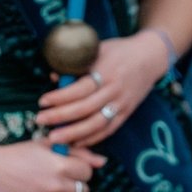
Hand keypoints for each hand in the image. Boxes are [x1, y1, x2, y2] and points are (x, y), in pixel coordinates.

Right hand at [0, 138, 105, 191]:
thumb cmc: (16, 155)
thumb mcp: (46, 145)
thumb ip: (78, 152)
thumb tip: (103, 162)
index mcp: (60, 165)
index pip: (89, 173)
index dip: (81, 172)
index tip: (70, 172)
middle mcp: (56, 185)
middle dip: (76, 189)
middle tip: (63, 186)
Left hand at [37, 30, 170, 146]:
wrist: (151, 56)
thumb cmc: (120, 51)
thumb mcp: (98, 49)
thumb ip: (77, 64)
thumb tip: (54, 77)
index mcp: (107, 72)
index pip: (80, 89)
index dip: (59, 97)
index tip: (42, 101)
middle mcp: (115, 90)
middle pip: (85, 108)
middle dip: (60, 116)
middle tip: (40, 120)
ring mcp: (122, 103)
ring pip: (97, 123)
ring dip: (74, 133)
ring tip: (54, 138)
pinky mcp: (127, 112)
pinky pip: (109, 129)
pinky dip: (92, 138)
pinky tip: (75, 142)